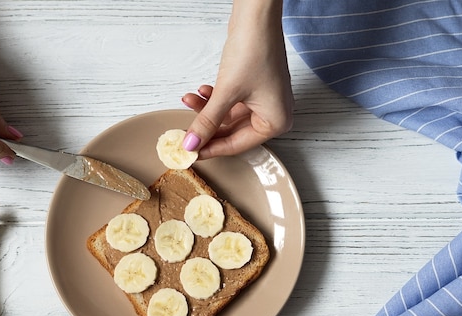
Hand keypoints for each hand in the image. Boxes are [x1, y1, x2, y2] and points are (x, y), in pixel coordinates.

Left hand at [181, 1, 292, 159]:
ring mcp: (264, 100)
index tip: (190, 153)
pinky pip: (231, 102)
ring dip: (207, 110)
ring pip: (228, 116)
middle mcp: (274, 114)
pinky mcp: (254, 87)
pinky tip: (200, 92)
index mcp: (276, 122)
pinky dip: (215, 99)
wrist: (257, 16)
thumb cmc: (254, 50)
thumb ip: (207, 122)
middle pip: (232, 132)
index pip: (238, 145)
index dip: (211, 148)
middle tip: (185, 132)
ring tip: (189, 100)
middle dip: (207, 128)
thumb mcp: (226, 93)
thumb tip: (191, 143)